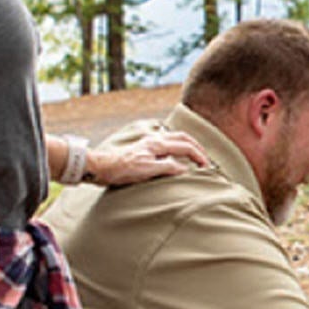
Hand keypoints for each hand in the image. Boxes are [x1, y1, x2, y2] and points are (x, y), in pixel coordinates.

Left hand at [87, 131, 207, 185]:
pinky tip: (176, 156)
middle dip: (197, 147)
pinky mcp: (144, 148)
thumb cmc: (121, 170)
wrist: (101, 167)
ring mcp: (149, 143)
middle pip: (183, 138)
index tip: (207, 168)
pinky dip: (178, 147)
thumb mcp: (146, 171)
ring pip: (176, 138)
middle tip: (206, 159)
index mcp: (158, 144)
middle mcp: (155, 140)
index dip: (199, 156)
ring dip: (188, 145)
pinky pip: (168, 143)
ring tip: (195, 155)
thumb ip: (167, 167)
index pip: (186, 147)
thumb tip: (185, 169)